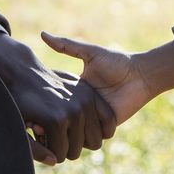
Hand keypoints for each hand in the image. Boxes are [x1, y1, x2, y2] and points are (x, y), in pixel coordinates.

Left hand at [0, 32, 114, 164]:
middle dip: (62, 145)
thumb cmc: (18, 102)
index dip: (47, 150)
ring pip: (94, 140)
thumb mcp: (18, 128)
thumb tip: (54, 161)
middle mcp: (74, 110)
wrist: (23, 72)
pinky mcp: (90, 92)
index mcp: (56, 121)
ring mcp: (85, 100)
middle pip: (76, 150)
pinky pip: (108, 119)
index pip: (59, 156)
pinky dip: (100, 128)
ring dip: (79, 138)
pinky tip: (84, 125)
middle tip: (49, 130)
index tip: (37, 136)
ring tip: (62, 125)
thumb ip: (34, 150)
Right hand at [41, 32, 173, 126]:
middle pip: (61, 121)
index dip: (43, 106)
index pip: (54, 101)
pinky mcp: (105, 128)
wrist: (141, 76)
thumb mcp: (90, 53)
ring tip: (57, 132)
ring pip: (74, 134)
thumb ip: (67, 46)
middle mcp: (83, 106)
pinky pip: (91, 140)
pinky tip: (76, 134)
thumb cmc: (117, 62)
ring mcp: (93, 119)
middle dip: (49, 126)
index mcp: (76, 90)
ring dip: (67, 134)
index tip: (33, 106)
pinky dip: (83, 139)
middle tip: (39, 124)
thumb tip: (42, 34)